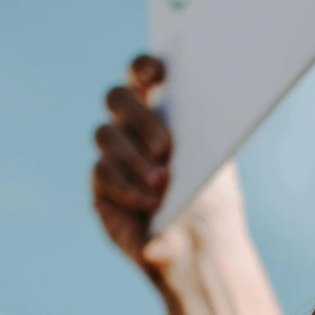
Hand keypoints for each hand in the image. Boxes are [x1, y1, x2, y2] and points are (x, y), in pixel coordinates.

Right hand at [94, 55, 248, 290]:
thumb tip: (203, 88)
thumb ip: (202, 124)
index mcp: (161, 109)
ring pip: (106, 135)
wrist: (200, 249)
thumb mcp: (214, 158)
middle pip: (117, 97)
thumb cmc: (211, 199)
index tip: (157, 73)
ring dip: (136, 160)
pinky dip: (128, 187)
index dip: (143, 66)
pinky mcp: (101, 185)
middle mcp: (131, 126)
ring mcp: (113, 153)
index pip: (141, 74)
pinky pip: (103, 173)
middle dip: (140, 117)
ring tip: (163, 184)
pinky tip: (149, 203)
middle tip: (166, 148)